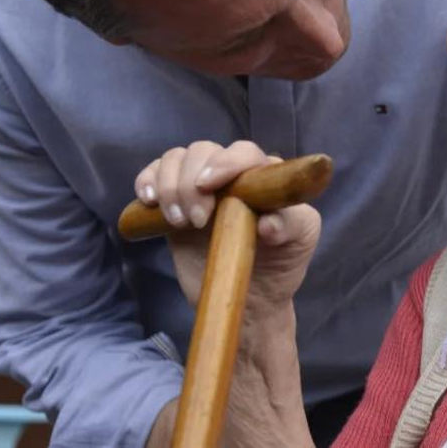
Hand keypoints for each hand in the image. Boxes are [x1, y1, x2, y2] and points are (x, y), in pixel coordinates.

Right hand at [135, 140, 321, 313]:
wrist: (251, 296)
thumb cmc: (282, 262)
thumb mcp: (300, 241)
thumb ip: (291, 225)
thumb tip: (268, 223)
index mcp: (263, 175)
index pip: (242, 152)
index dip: (224, 162)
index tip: (208, 184)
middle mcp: (231, 174)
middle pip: (203, 151)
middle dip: (191, 181)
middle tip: (196, 221)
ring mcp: (201, 186)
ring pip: (176, 158)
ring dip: (169, 185)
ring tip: (178, 222)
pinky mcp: (176, 202)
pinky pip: (155, 173)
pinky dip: (146, 180)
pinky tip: (147, 201)